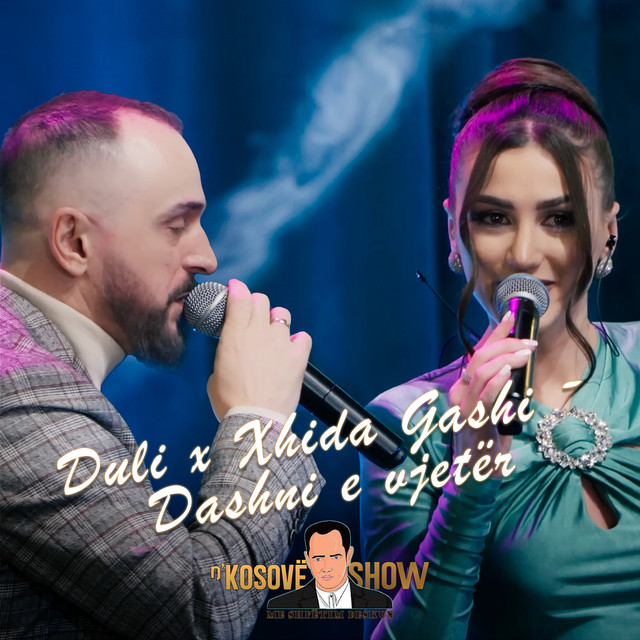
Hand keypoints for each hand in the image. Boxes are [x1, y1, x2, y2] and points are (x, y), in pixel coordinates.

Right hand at [206, 279, 311, 419]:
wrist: (255, 421)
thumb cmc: (230, 403)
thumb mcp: (216, 373)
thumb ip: (226, 354)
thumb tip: (231, 352)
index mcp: (235, 335)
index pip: (240, 297)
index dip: (238, 289)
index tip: (236, 289)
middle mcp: (259, 333)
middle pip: (261, 300)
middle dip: (255, 304)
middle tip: (252, 316)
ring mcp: (280, 343)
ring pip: (282, 315)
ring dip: (275, 321)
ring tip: (272, 335)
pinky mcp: (297, 357)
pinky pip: (303, 337)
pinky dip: (297, 340)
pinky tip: (291, 349)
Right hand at [448, 311, 537, 467]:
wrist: (476, 475)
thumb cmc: (487, 443)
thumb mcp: (492, 409)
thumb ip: (496, 388)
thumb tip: (510, 364)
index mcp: (463, 388)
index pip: (478, 353)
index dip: (495, 333)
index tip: (512, 315)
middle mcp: (460, 395)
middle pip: (479, 358)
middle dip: (505, 344)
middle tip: (529, 342)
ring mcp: (464, 409)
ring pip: (481, 373)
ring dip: (506, 359)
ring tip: (525, 354)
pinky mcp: (473, 423)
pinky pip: (484, 398)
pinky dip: (496, 383)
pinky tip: (508, 373)